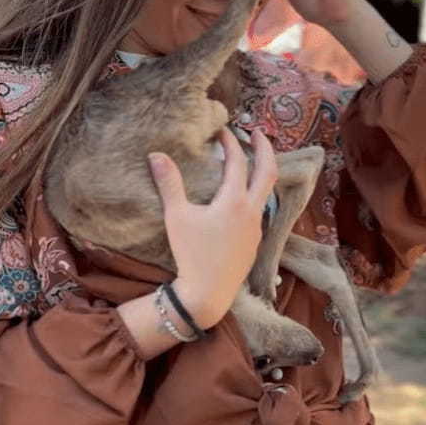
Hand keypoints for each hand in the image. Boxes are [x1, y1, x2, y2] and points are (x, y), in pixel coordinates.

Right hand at [148, 127, 277, 327]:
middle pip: (268, 172)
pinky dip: (256, 195)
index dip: (230, 143)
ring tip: (251, 163)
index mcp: (235, 202)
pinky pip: (261, 211)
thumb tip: (156, 155)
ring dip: (261, 173)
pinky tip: (242, 199)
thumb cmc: (191, 255)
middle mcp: (252, 212)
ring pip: (267, 193)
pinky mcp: (255, 243)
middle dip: (265, 149)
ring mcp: (257, 229)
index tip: (223, 130)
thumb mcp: (177, 217)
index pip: (238, 162)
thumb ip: (169, 184)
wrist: (208, 294)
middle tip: (256, 134)